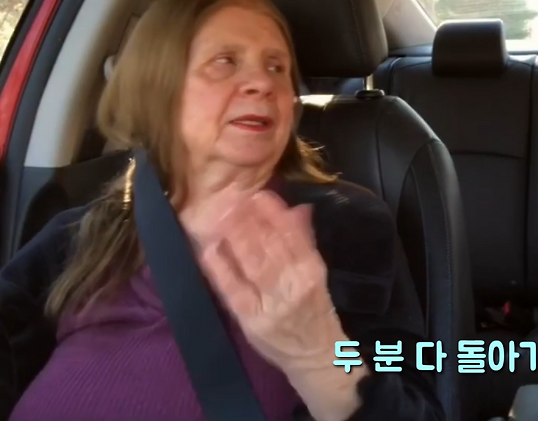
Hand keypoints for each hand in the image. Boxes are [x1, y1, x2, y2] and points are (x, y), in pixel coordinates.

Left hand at [188, 187, 346, 371]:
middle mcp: (293, 284)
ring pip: (251, 264)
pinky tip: (209, 250)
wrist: (315, 355)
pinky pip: (233, 289)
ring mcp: (271, 303)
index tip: (259, 194)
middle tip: (231, 198)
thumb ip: (305, 242)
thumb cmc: (314, 310)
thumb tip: (298, 208)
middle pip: (269, 247)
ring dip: (234, 238)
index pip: (292, 236)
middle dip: (249, 221)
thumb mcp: (315, 274)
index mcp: (311, 270)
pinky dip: (220, 268)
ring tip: (220, 216)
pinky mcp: (251, 319)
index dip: (274, 214)